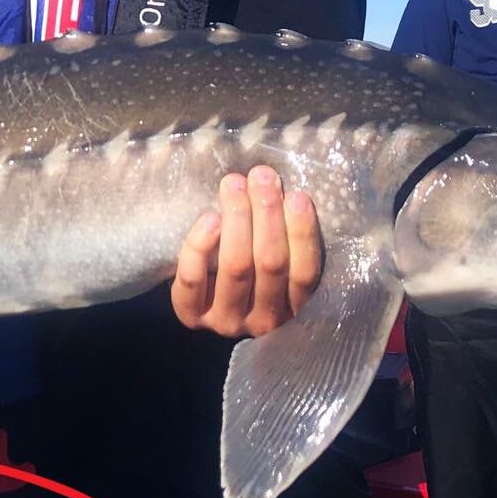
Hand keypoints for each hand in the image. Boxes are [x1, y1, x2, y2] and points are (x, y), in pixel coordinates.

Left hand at [171, 166, 321, 338]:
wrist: (204, 300)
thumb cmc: (250, 266)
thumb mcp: (278, 261)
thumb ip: (284, 237)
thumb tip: (282, 188)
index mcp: (294, 308)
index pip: (304, 274)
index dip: (302, 234)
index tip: (297, 196)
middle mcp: (264, 320)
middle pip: (269, 264)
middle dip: (268, 214)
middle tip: (262, 177)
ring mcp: (226, 320)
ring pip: (235, 267)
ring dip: (237, 219)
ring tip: (234, 184)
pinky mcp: (192, 315)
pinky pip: (194, 279)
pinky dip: (201, 246)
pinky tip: (209, 217)